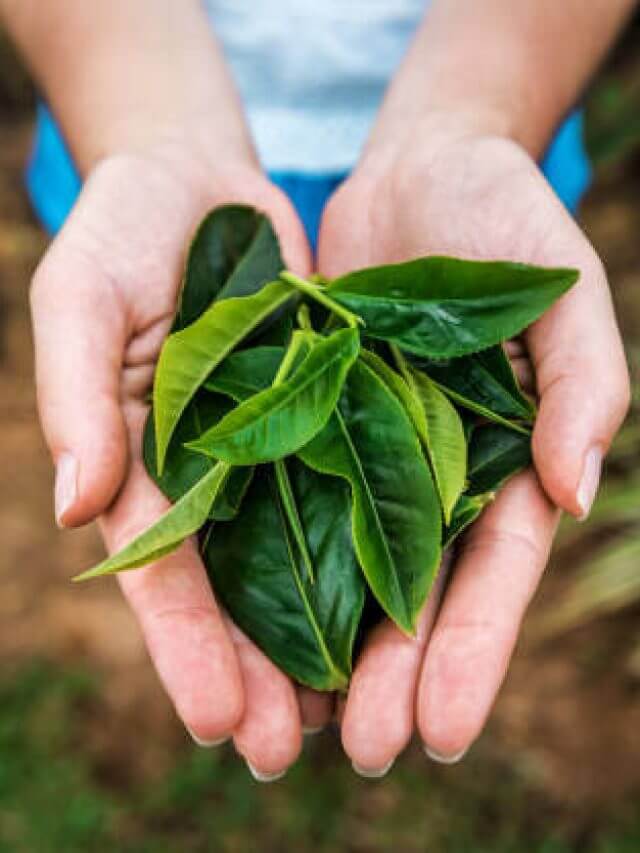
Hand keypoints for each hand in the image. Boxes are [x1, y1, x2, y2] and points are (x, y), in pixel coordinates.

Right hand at [30, 144, 324, 778]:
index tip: (216, 719)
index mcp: (139, 458)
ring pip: (297, 555)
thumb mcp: (82, 299)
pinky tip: (393, 612)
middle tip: (281, 754)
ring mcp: (270, 445)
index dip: (185, 644)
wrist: (199, 180)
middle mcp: (207, 468)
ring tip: (342, 718)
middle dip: (254, 668)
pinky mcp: (327, 411)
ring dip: (318, 634)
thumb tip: (74, 508)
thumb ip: (76, 398)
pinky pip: (349, 485)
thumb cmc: (124, 231)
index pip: (159, 566)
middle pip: (232, 584)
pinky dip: (366, 549)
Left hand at [318, 121, 629, 773]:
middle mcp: (433, 471)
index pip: (493, 572)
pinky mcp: (303, 418)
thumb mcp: (560, 294)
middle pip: (413, 589)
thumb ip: (581, 385)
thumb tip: (577, 493)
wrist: (420, 166)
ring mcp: (365, 449)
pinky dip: (265, 557)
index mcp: (503, 461)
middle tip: (363, 753)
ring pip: (341, 562)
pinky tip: (244, 623)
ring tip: (298, 725)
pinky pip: (281, 494)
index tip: (445, 728)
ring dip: (324, 643)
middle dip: (393, 673)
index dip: (474, 650)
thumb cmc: (507, 221)